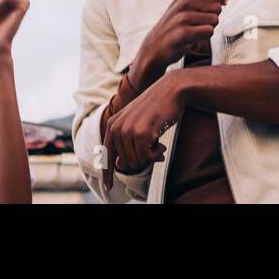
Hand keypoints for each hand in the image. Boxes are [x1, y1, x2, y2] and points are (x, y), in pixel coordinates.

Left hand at [102, 70, 186, 190]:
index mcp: (113, 124)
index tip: (107, 188)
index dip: (107, 173)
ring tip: (158, 142)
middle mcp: (116, 127)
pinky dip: (156, 154)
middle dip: (141, 159)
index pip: (107, 154)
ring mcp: (127, 130)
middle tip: (154, 148)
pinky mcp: (140, 134)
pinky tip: (162, 143)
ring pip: (136, 161)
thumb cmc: (157, 107)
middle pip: (126, 162)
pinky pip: (147, 157)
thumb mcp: (137, 122)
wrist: (172, 90)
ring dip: (150, 156)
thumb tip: (121, 165)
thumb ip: (126, 142)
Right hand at [131, 0, 231, 90]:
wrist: (155, 47)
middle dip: (213, 17)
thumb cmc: (176, 25)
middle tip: (198, 24)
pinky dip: (205, 36)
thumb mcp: (190, 7)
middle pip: (217, 6)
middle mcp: (183, 2)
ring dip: (209, 28)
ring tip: (194, 31)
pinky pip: (209, 31)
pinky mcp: (183, 32)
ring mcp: (182, 17)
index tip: (223, 3)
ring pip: (214, 20)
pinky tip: (192, 38)